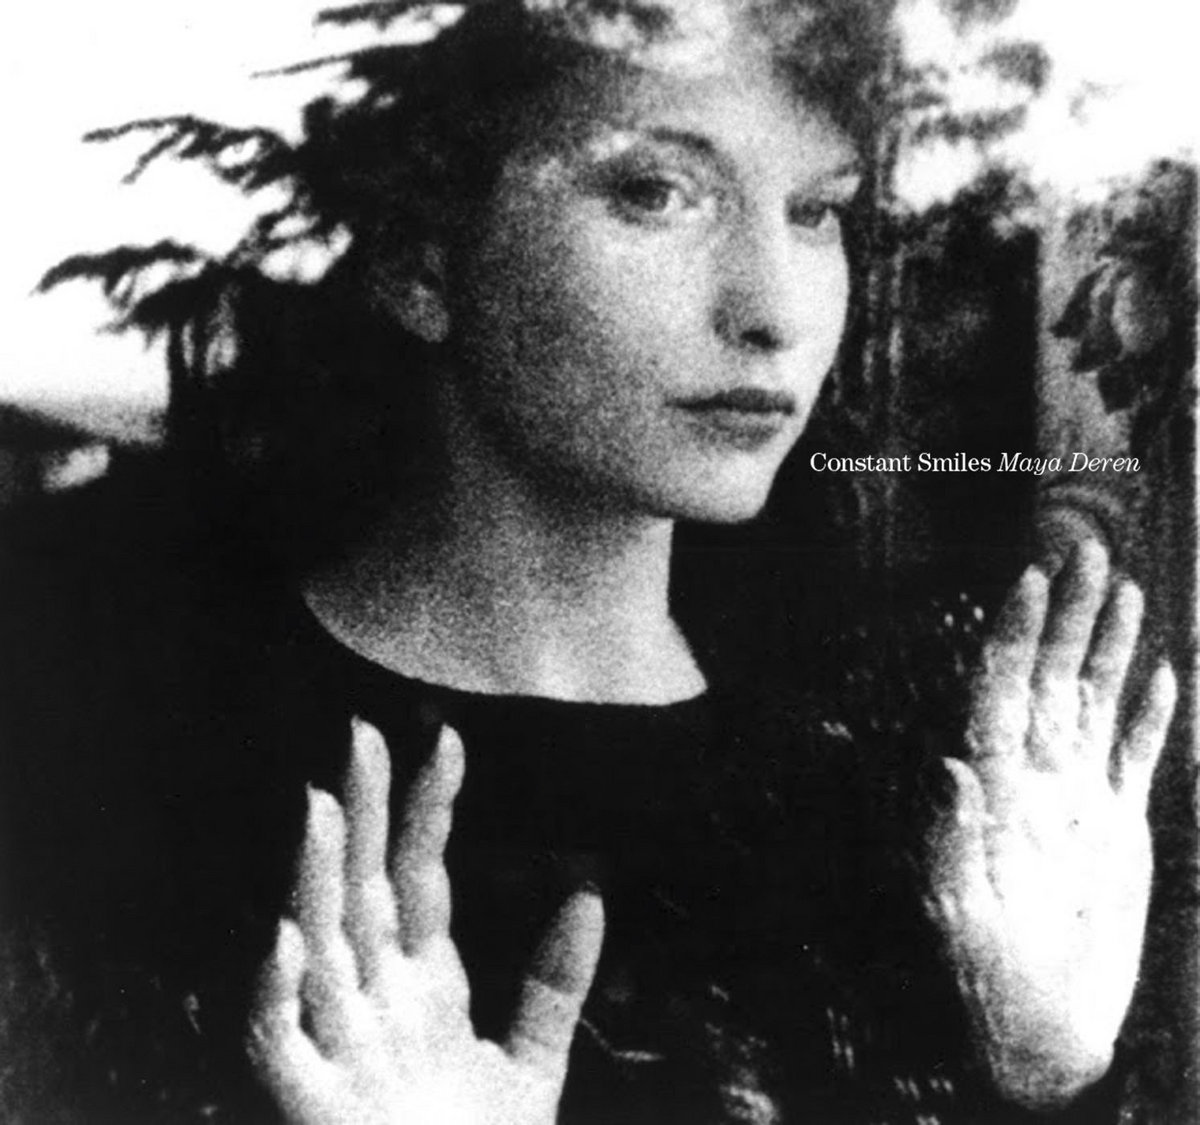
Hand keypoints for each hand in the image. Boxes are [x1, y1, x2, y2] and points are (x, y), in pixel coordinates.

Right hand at [247, 721, 604, 1124]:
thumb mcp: (532, 1062)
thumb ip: (554, 981)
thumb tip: (589, 889)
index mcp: (422, 989)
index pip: (420, 879)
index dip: (430, 811)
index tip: (447, 740)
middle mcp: (376, 1006)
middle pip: (361, 893)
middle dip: (361, 817)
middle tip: (363, 733)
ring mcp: (343, 1054)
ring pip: (316, 953)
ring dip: (314, 882)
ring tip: (321, 805)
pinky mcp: (315, 1114)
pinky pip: (283, 1049)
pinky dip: (277, 997)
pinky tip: (288, 939)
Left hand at [925, 540, 1175, 1108]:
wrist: (1040, 1033)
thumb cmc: (987, 981)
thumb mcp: (958, 914)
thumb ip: (951, 839)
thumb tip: (950, 763)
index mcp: (993, 787)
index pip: (1000, 690)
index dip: (1014, 634)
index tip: (1030, 578)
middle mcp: (1032, 778)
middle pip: (1049, 677)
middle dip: (1066, 615)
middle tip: (1086, 551)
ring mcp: (1076, 797)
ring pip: (1092, 701)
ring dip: (1107, 646)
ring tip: (1125, 588)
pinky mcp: (1117, 828)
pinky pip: (1134, 755)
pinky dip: (1147, 714)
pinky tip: (1160, 671)